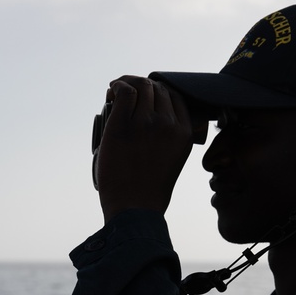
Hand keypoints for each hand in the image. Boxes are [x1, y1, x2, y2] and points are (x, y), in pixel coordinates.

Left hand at [96, 75, 193, 222]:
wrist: (135, 209)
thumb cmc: (149, 190)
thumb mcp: (172, 160)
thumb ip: (170, 137)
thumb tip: (153, 117)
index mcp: (184, 132)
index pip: (174, 96)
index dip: (158, 92)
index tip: (145, 98)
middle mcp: (168, 124)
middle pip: (157, 88)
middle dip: (141, 87)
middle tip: (126, 95)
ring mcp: (146, 124)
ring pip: (141, 86)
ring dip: (127, 84)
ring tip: (115, 94)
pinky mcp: (123, 127)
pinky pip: (125, 92)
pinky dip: (117, 86)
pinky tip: (111, 91)